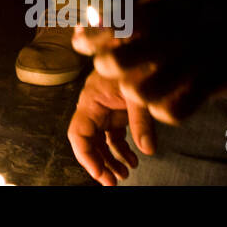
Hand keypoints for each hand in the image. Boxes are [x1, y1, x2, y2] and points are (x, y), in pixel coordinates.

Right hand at [67, 70, 155, 185]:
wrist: (139, 44)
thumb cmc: (135, 62)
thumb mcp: (138, 92)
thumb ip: (141, 121)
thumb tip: (147, 150)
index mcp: (91, 100)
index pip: (78, 133)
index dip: (85, 156)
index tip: (100, 174)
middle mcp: (94, 106)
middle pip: (87, 141)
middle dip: (98, 163)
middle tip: (113, 182)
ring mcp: (104, 109)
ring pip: (100, 141)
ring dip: (110, 160)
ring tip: (125, 175)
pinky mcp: (116, 111)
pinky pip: (113, 136)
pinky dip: (121, 150)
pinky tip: (133, 160)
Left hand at [76, 0, 226, 124]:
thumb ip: (140, 8)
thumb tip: (101, 18)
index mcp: (160, 9)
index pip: (111, 25)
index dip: (90, 38)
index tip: (80, 44)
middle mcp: (171, 33)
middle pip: (116, 63)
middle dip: (108, 69)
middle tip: (113, 70)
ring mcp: (192, 59)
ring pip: (140, 91)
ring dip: (134, 94)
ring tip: (139, 90)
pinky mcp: (213, 81)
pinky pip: (174, 109)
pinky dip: (164, 111)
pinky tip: (166, 104)